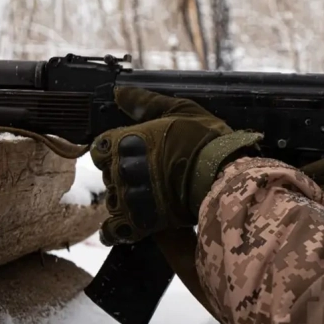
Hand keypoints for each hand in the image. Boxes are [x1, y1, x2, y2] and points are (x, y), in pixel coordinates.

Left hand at [90, 87, 261, 245]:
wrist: (222, 176)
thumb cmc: (204, 139)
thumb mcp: (179, 109)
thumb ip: (145, 102)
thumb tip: (119, 92)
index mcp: (123, 141)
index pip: (101, 148)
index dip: (117, 151)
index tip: (135, 153)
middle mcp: (118, 170)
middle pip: (109, 174)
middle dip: (126, 175)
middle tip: (152, 175)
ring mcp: (126, 198)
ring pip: (113, 201)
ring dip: (128, 200)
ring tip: (153, 198)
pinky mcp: (137, 224)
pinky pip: (114, 231)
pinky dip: (120, 229)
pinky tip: (134, 223)